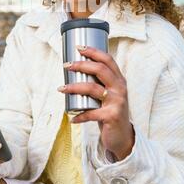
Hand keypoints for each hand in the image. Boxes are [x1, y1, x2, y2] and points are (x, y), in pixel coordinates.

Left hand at [59, 46, 134, 160]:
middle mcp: (120, 88)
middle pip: (100, 69)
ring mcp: (117, 102)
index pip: (108, 60)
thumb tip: (76, 69)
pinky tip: (72, 118)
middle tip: (66, 65)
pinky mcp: (112, 116)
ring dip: (74, 87)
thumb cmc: (110, 111)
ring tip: (61, 88)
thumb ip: (99, 82)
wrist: (122, 136)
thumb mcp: (109, 94)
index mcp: (119, 80)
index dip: (93, 51)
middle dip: (81, 65)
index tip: (79, 47)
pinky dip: (80, 116)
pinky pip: (91, 113)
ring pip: (92, 88)